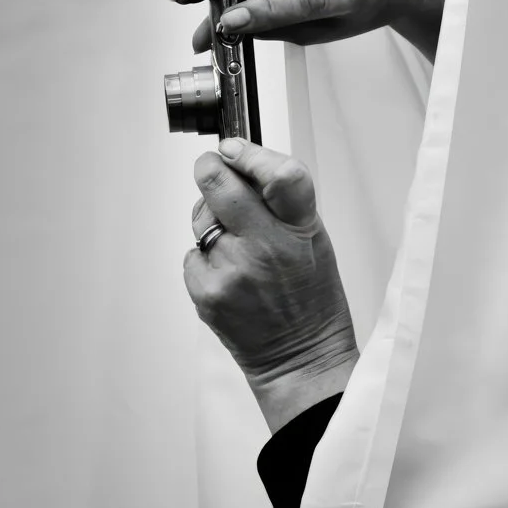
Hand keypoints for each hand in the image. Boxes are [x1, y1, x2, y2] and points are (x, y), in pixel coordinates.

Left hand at [184, 139, 361, 430]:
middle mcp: (268, 247)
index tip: (235, 148)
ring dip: (210, 223)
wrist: (300, 359)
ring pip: (201, 220)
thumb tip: (241, 166)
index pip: (280, 174)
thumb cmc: (311, 301)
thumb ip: (282, 205)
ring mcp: (234, 270)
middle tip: (211, 169)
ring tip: (236, 248)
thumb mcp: (315, 242)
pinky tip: (229, 278)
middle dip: (210, 170)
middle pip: (221, 185)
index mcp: (301, 230)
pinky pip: (192, 257)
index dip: (252, 153)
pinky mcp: (208, 293)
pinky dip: (204, 261)